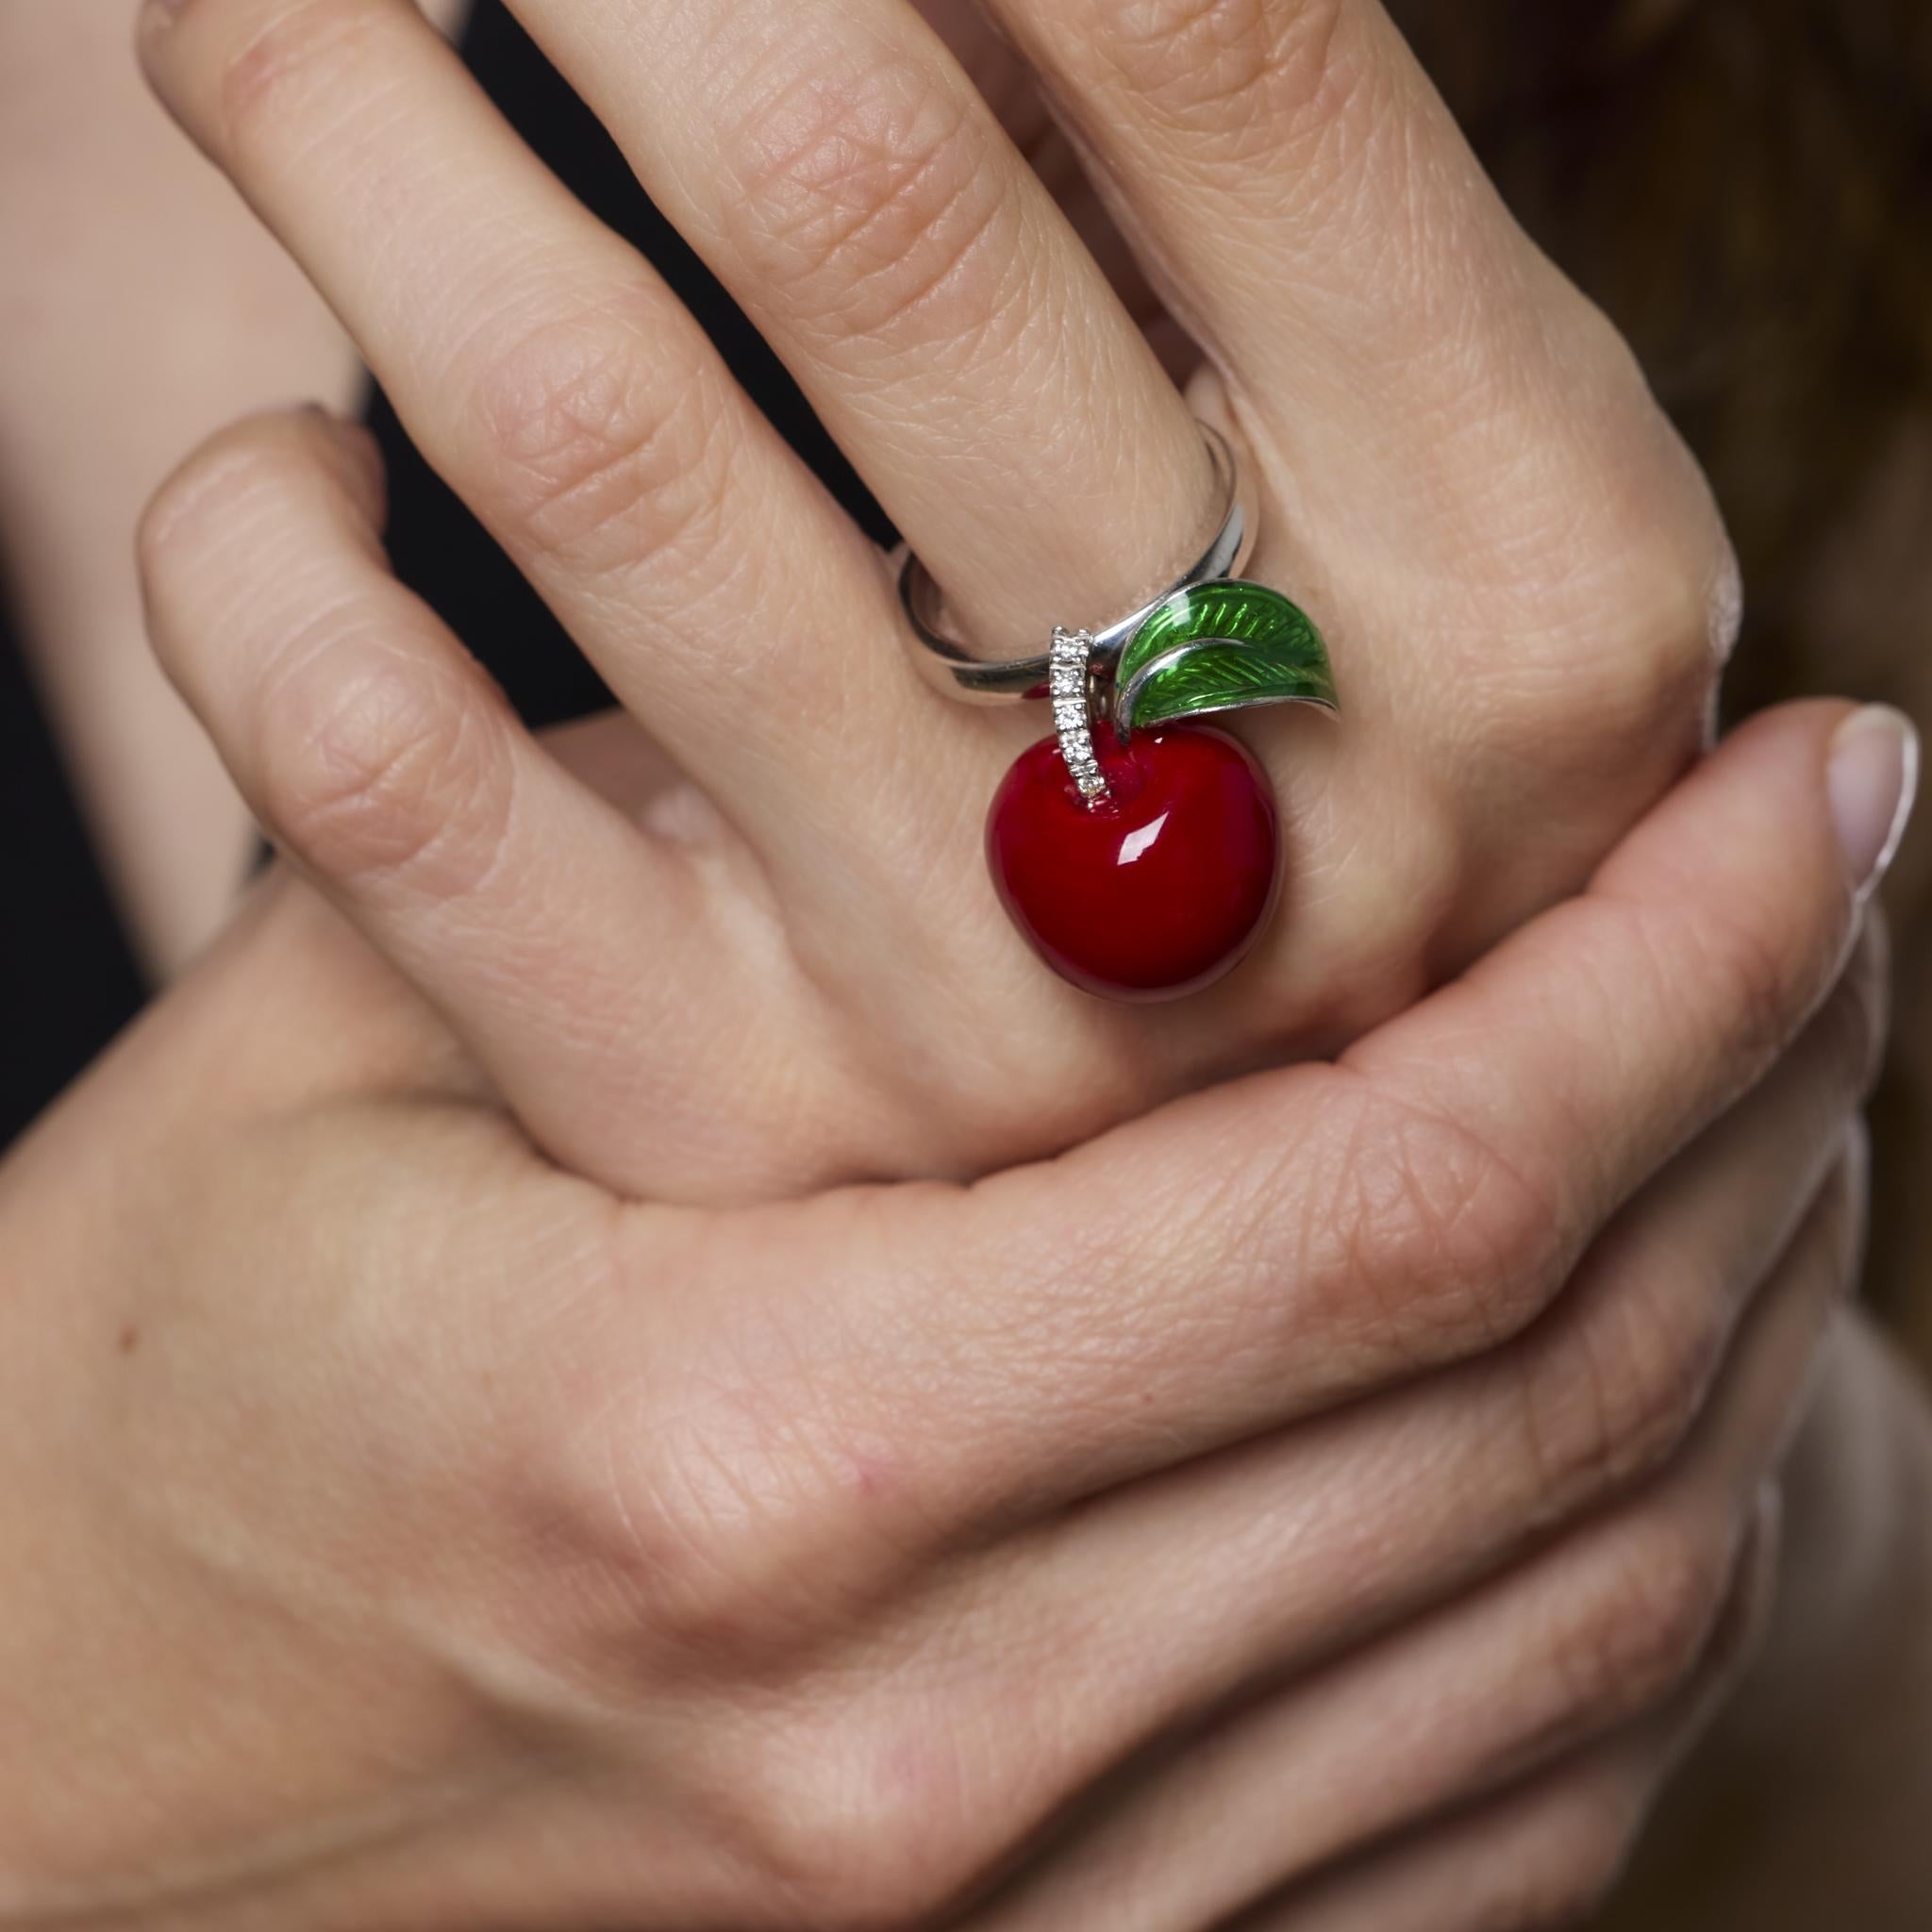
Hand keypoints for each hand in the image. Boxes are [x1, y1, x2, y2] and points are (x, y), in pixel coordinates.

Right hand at [0, 701, 1891, 1927]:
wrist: (42, 1801)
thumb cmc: (146, 1390)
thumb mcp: (336, 1058)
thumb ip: (665, 870)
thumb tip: (1055, 722)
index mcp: (745, 1457)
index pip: (1395, 1197)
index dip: (1671, 966)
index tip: (1812, 782)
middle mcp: (925, 1750)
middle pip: (1547, 1398)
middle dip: (1766, 1094)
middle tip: (1838, 877)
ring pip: (1581, 1620)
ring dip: (1749, 1320)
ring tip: (1799, 1085)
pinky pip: (1491, 1812)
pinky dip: (1636, 1579)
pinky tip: (1667, 1380)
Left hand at [137, 0, 1739, 1201]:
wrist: (1287, 1195)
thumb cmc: (1362, 764)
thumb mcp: (1442, 516)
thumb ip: (1265, 243)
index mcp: (1535, 596)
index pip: (1218, 35)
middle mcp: (1263, 807)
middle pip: (864, 196)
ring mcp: (965, 997)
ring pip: (581, 442)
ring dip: (346, 125)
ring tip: (260, 15)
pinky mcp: (710, 1112)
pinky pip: (380, 770)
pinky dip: (252, 548)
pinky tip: (277, 472)